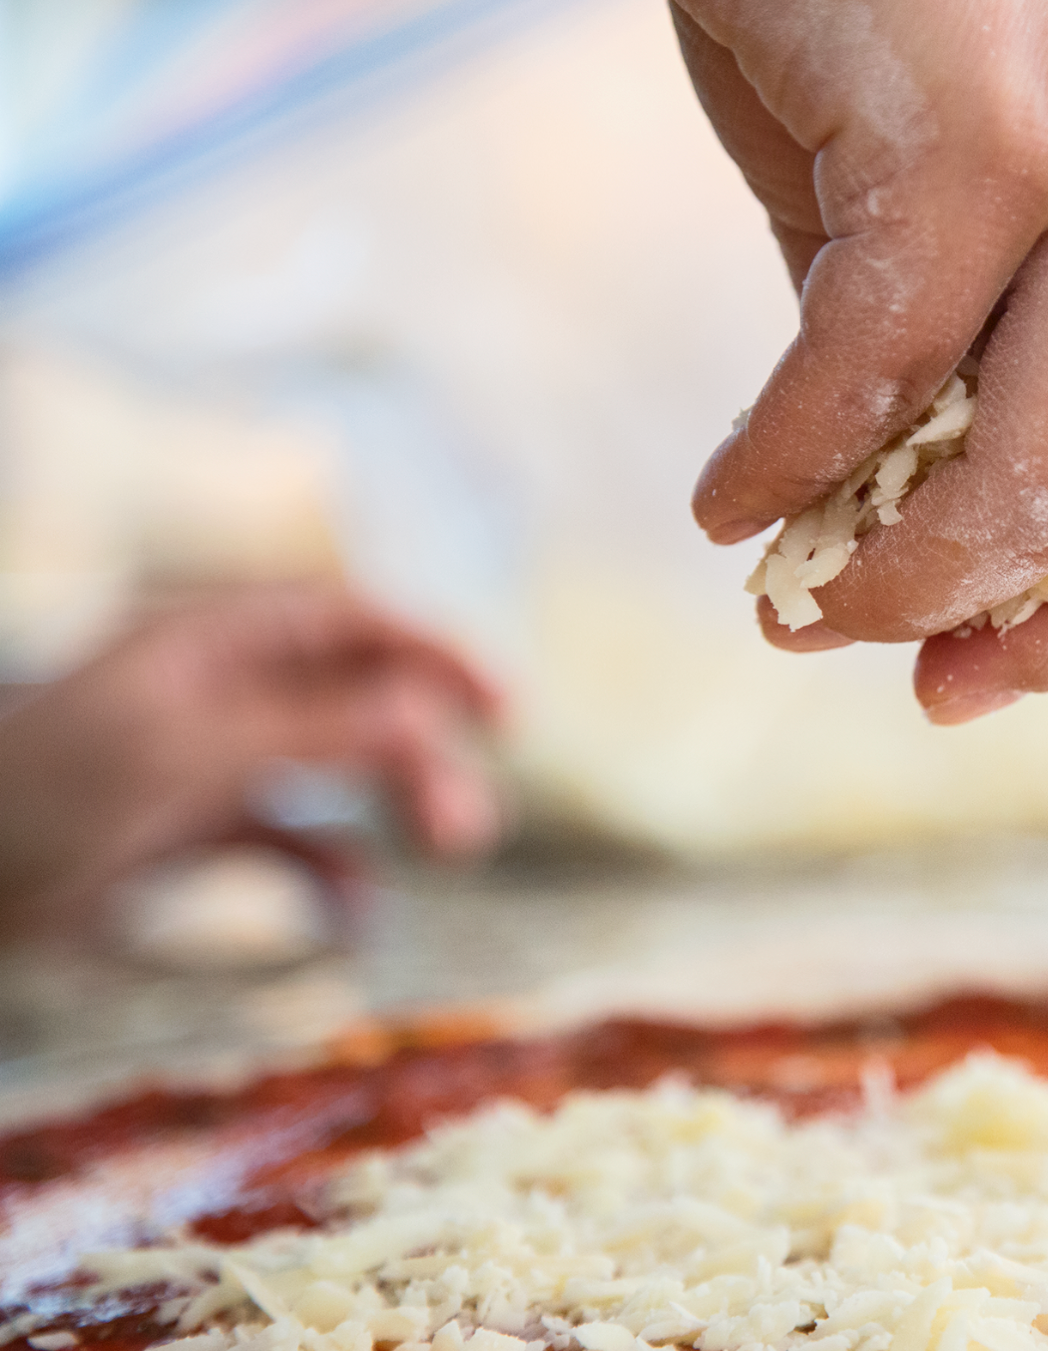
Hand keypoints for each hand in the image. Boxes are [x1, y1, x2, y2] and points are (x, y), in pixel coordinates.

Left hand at [0, 585, 502, 925]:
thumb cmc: (39, 789)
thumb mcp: (184, 745)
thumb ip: (311, 724)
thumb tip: (429, 714)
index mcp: (218, 639)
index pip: (357, 622)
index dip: (439, 655)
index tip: (507, 713)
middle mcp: (228, 689)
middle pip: (366, 700)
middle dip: (428, 755)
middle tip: (468, 831)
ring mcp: (214, 760)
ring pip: (345, 770)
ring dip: (402, 808)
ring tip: (444, 857)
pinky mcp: (195, 831)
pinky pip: (296, 843)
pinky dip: (336, 876)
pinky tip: (355, 919)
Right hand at [672, 0, 1047, 721]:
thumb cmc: (880, 5)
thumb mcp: (965, 200)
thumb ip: (971, 364)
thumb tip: (923, 556)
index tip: (995, 676)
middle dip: (1031, 622)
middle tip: (901, 666)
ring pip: (1047, 460)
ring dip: (904, 574)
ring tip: (795, 602)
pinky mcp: (981, 120)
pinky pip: (872, 368)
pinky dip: (784, 465)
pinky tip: (724, 502)